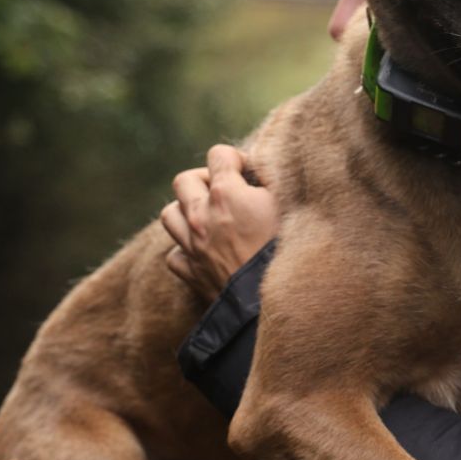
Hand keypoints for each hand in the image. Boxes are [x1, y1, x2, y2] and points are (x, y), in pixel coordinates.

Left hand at [161, 144, 278, 300]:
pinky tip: (203, 252)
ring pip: (169, 215)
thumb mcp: (290, 207)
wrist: (273, 304)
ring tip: (207, 218)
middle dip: (203, 180)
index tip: (249, 173)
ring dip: (186, 212)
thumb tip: (263, 169)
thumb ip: (274, 182)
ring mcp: (192, 246)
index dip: (235, 159)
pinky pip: (175, 255)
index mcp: (227, 194)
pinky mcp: (191, 274)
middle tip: (224, 192)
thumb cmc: (288, 252)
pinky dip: (185, 250)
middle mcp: (202, 216)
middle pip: (184, 180)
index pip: (218, 154)